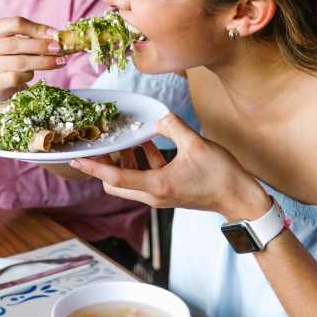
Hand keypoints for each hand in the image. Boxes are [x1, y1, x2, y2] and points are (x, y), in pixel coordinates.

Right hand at [0, 17, 65, 100]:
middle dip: (41, 46)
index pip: (15, 23)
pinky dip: (29, 75)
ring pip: (18, 62)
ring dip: (43, 62)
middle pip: (16, 43)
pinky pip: (16, 77)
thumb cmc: (10, 58)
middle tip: (59, 49)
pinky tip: (34, 74)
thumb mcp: (17, 42)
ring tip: (60, 61)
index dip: (37, 28)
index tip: (55, 34)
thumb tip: (57, 36)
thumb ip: (33, 36)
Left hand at [70, 113, 270, 220]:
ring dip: (124, 161)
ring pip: (128, 180)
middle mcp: (153, 194)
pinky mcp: (167, 191)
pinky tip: (147, 142)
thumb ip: (172, 126)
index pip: (114, 178)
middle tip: (103, 142)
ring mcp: (159, 195)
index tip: (76, 158)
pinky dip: (141, 161)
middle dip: (105, 163)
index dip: (93, 166)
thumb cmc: (220, 175)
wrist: (240, 198)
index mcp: (156, 186)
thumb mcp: (195, 144)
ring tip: (127, 138)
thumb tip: (157, 118)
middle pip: (115, 183)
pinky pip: (144, 176)